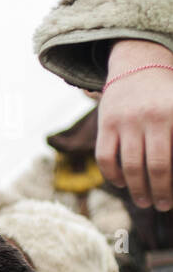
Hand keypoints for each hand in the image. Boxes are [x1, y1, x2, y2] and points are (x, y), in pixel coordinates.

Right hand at [97, 39, 172, 209]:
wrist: (138, 65)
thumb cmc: (168, 94)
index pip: (172, 158)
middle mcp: (150, 118)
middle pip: (156, 166)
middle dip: (161, 191)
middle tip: (163, 206)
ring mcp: (125, 121)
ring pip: (130, 165)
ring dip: (137, 189)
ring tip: (144, 201)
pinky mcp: (106, 124)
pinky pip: (105, 157)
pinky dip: (113, 175)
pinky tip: (122, 183)